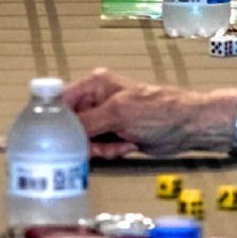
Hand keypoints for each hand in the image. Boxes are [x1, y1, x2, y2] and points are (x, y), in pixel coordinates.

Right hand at [61, 67, 235, 157]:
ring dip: (99, 148)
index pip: (61, 101)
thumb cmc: (158, 111)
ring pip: (83, 141)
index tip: (50, 138)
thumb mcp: (117, 114)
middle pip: (70, 126)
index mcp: (94, 85)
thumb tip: (61, 131)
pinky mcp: (113, 135)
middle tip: (99, 145)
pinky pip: (98, 149)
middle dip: (83, 140)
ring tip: (120, 144)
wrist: (187, 127)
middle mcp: (96, 100)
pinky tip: (126, 146)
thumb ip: (86, 122)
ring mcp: (104, 119)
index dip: (54, 120)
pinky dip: (109, 152)